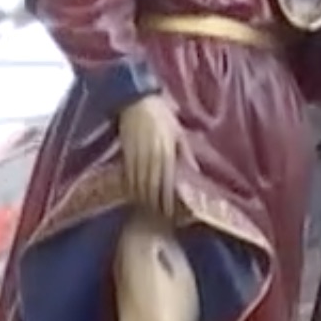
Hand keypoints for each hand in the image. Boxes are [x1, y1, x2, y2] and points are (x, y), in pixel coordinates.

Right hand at [114, 95, 184, 217]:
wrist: (136, 100)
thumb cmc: (162, 116)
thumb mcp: (179, 133)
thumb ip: (186, 154)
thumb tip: (194, 173)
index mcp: (167, 152)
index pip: (168, 184)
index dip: (168, 202)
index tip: (171, 215)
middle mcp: (151, 157)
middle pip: (152, 188)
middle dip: (155, 205)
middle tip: (159, 219)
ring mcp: (136, 156)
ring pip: (138, 185)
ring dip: (142, 200)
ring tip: (147, 212)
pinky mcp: (125, 153)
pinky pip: (127, 176)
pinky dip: (131, 188)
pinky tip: (134, 196)